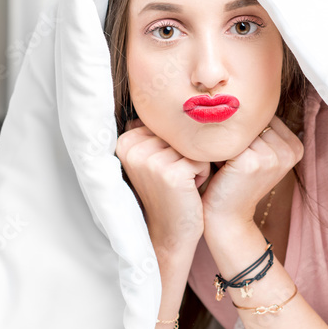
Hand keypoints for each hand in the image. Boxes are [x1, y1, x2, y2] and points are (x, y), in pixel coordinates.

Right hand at [116, 117, 209, 250]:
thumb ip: (156, 131)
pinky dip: (203, 174)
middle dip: (186, 153)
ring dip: (196, 163)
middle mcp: (132, 148)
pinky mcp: (170, 173)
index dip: (175, 146)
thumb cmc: (169, 192)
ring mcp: (149, 161)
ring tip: (182, 184)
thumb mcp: (155, 158)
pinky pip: (202, 159)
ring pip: (193, 144)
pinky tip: (189, 190)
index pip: (167, 125)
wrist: (171, 233)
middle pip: (180, 132)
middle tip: (175, 178)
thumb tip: (174, 95)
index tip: (164, 169)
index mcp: (125, 140)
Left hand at [200, 115, 303, 229]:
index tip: (240, 150)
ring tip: (223, 160)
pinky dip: (217, 148)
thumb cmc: (236, 182)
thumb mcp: (257, 154)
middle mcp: (289, 150)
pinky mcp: (253, 161)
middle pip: (253, 121)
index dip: (245, 130)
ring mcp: (273, 155)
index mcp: (295, 146)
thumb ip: (258, 130)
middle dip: (235, 133)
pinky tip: (216, 164)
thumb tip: (243, 93)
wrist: (227, 218)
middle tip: (228, 157)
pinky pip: (229, 139)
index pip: (264, 116)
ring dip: (226, 140)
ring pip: (241, 129)